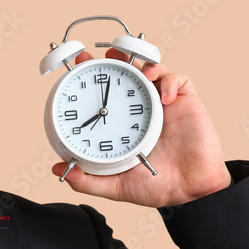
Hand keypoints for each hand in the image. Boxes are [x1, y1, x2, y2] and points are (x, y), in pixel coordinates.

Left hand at [52, 49, 231, 207]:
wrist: (190, 191)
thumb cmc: (156, 187)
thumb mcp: (115, 185)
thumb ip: (88, 180)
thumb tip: (58, 170)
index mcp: (124, 123)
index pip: (106, 93)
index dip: (94, 76)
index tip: (78, 65)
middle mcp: (143, 109)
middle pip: (128, 74)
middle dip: (116, 59)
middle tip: (102, 57)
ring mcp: (164, 104)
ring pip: (154, 70)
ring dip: (144, 64)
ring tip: (139, 72)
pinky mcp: (186, 103)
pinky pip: (179, 80)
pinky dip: (169, 82)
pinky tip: (164, 97)